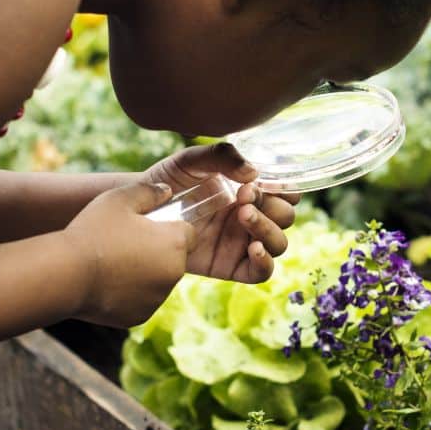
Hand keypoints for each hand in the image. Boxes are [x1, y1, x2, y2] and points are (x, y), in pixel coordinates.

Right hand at [63, 182, 195, 327]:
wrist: (65, 274)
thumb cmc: (93, 232)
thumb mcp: (119, 199)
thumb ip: (148, 191)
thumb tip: (167, 191)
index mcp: (175, 243)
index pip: (188, 233)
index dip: (168, 227)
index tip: (146, 226)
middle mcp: (174, 273)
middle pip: (174, 258)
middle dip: (156, 250)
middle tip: (124, 243)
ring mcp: (157, 298)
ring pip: (157, 280)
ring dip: (144, 272)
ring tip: (112, 262)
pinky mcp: (140, 316)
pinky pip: (140, 300)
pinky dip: (129, 293)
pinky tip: (106, 282)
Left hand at [143, 143, 298, 283]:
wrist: (143, 210)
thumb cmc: (170, 181)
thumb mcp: (193, 160)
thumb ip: (221, 156)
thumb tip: (253, 173)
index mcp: (252, 191)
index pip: (287, 192)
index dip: (284, 188)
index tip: (260, 181)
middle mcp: (253, 216)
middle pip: (287, 217)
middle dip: (271, 205)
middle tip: (243, 196)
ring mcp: (243, 242)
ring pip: (279, 244)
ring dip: (268, 229)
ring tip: (243, 216)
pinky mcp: (231, 266)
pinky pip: (261, 272)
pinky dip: (264, 262)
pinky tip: (252, 247)